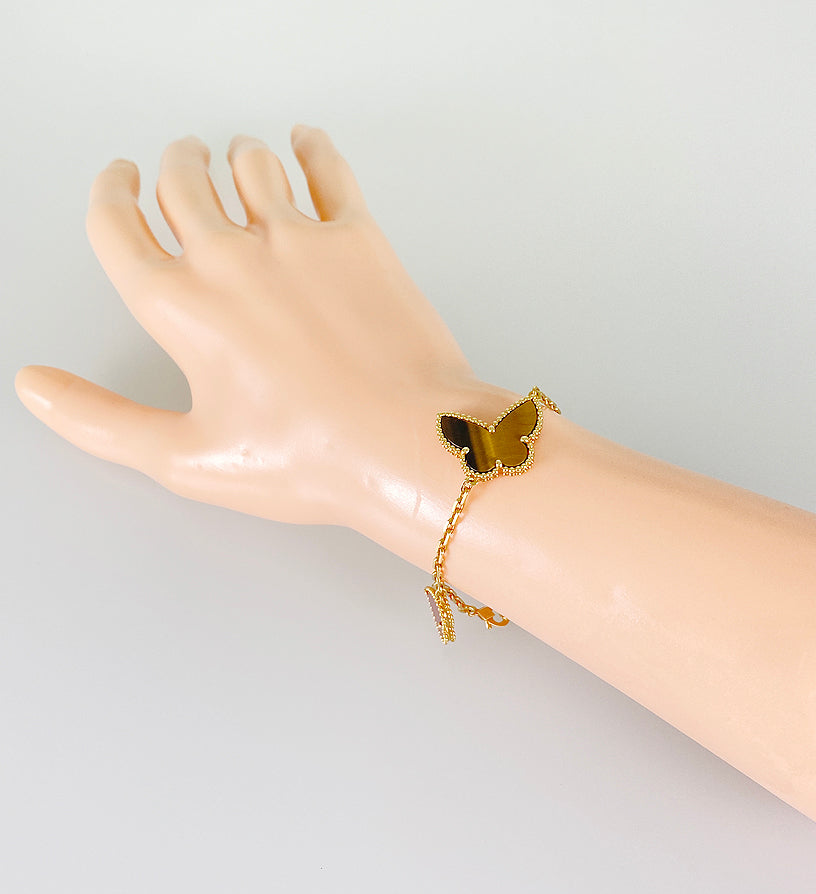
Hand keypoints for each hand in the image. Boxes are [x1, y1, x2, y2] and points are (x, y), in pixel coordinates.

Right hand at [15, 125, 494, 527]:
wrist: (407, 444)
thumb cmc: (309, 459)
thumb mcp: (189, 458)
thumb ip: (103, 421)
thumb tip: (38, 388)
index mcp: (181, 307)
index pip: (117, 226)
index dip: (109, 195)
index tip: (116, 181)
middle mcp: (232, 258)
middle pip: (182, 182)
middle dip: (171, 165)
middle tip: (177, 161)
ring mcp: (299, 240)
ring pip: (250, 164)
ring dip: (233, 154)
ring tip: (234, 156)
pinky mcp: (359, 237)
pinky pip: (328, 170)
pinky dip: (311, 147)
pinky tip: (305, 142)